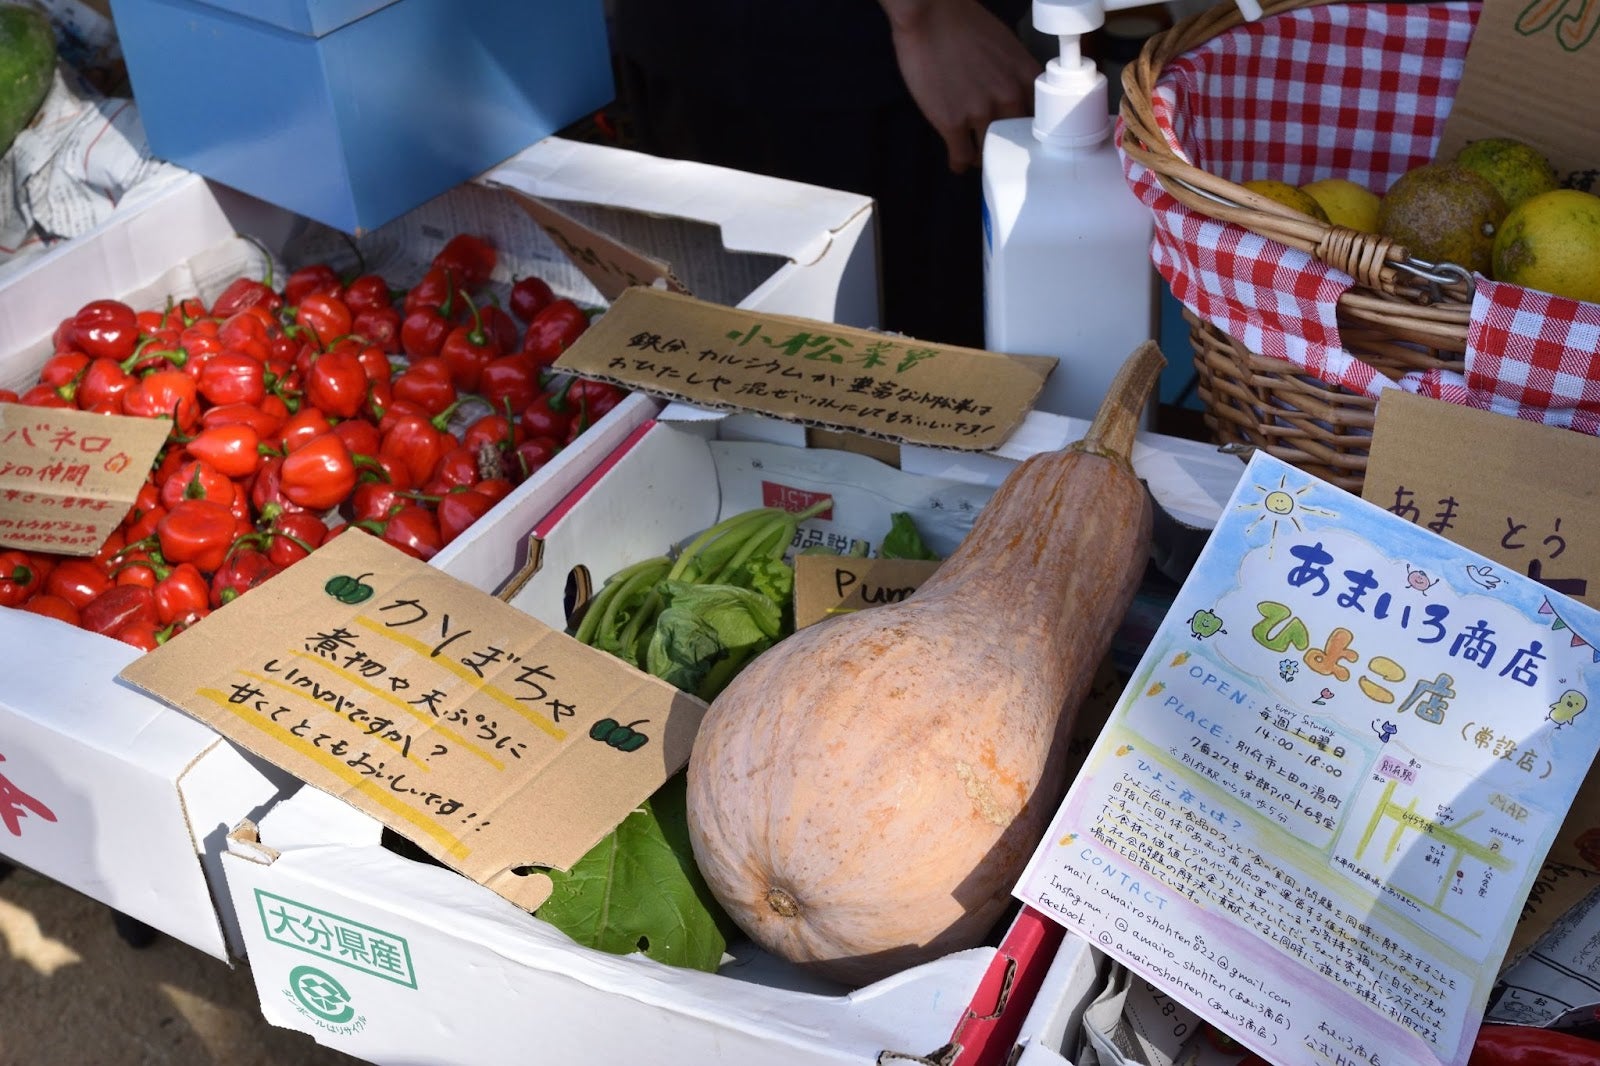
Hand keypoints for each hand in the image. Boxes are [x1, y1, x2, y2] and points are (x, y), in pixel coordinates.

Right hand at [880, 0, 1042, 172]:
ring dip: (981, 155)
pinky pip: (961, 156)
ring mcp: (980, 112)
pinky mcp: (952, 123)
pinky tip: (957, 164)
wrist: (930, 14)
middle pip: (1015, 139)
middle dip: (1005, 146)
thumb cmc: (964, 22)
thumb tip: (1013, 93)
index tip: (1023, 138)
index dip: (1030, 130)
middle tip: (997, 149)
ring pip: (987, 151)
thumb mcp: (1005, 44)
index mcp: (1026, 76)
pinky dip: (959, 163)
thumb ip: (1014, 72)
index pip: (1040, 117)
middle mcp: (1009, 97)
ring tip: (975, 157)